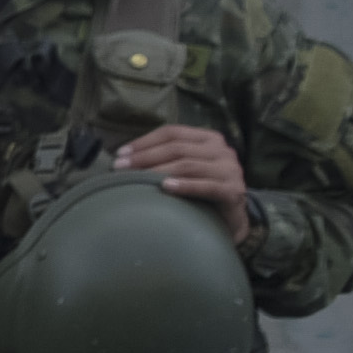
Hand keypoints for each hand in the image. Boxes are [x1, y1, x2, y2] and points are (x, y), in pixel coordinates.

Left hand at [115, 125, 250, 226]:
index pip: (173, 133)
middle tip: (119, 167)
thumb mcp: (185, 168)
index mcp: (209, 139)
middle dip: (145, 157)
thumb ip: (166, 158)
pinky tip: (165, 187)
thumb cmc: (201, 191)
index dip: (144, 141)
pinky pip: (207, 186)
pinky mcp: (233, 191)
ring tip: (135, 178)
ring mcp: (230, 170)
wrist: (231, 220)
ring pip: (188, 165)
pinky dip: (185, 186)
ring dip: (157, 171)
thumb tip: (124, 157)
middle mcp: (222, 150)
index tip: (120, 153)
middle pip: (177, 148)